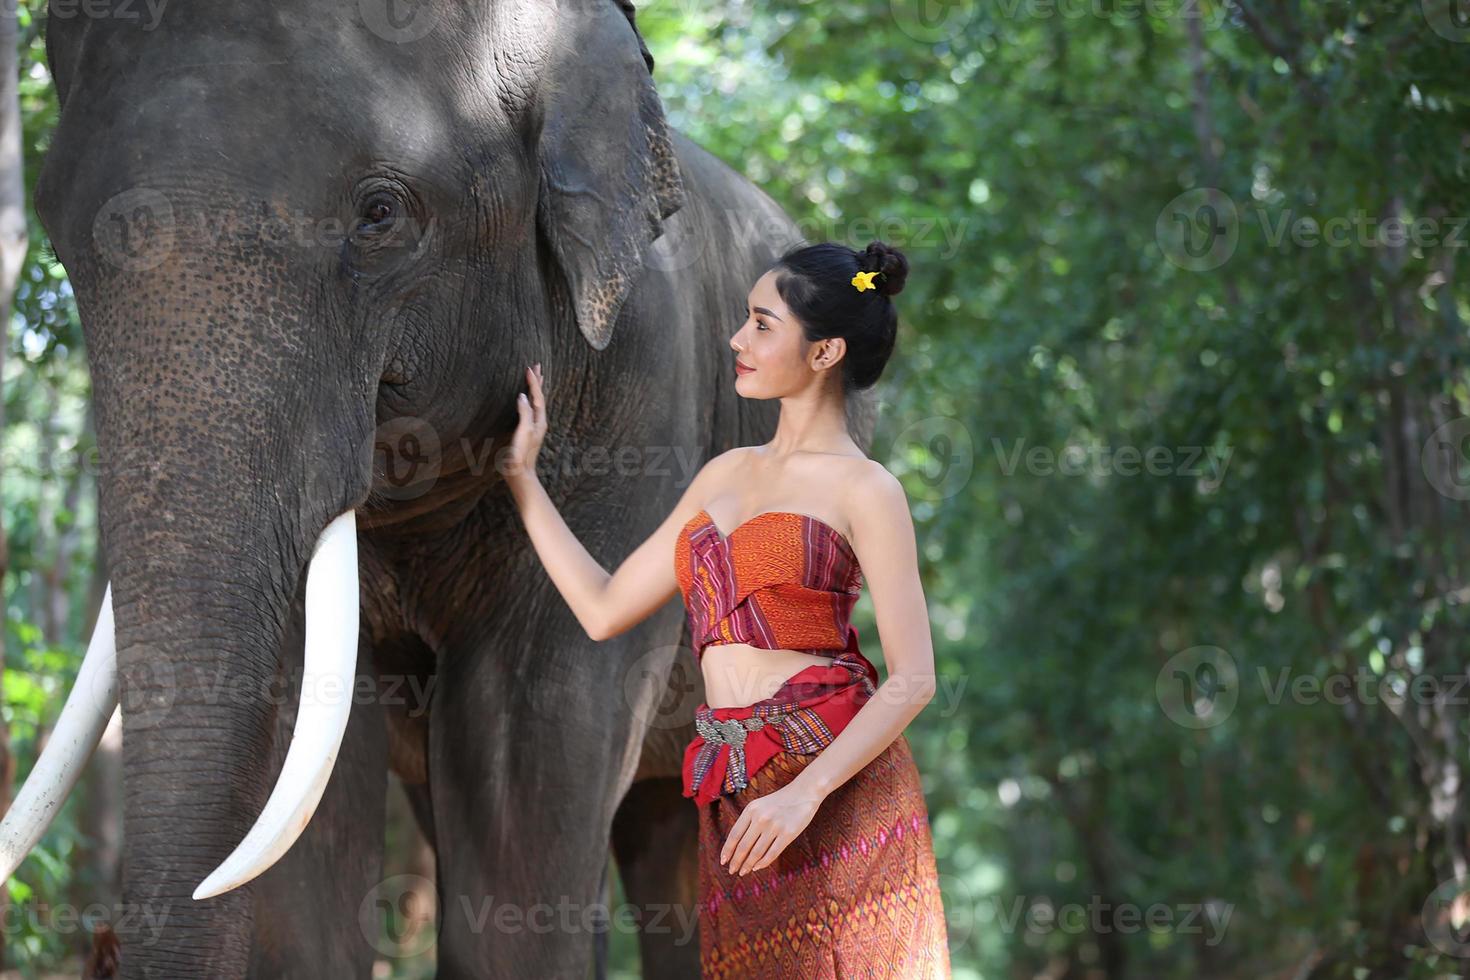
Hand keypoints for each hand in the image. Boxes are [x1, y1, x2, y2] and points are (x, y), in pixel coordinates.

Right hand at [506, 363, 545, 487]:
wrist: (519, 472)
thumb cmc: (520, 454)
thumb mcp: (523, 432)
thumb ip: (524, 413)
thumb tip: (523, 395)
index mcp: (539, 420)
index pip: (537, 396)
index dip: (533, 382)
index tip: (529, 368)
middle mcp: (539, 422)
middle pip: (540, 396)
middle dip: (538, 381)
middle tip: (537, 365)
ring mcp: (534, 426)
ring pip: (536, 402)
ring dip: (535, 388)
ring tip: (535, 377)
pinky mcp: (527, 430)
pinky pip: (530, 409)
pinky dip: (530, 399)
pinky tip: (526, 399)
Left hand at [720, 783, 823, 875]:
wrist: (803, 793)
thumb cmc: (779, 801)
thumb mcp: (759, 805)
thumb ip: (748, 821)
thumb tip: (736, 846)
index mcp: (751, 809)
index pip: (734, 834)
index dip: (727, 850)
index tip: (723, 861)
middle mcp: (761, 818)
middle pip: (744, 846)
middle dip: (736, 861)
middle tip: (732, 870)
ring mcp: (775, 826)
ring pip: (756, 852)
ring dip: (748, 865)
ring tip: (744, 871)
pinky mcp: (788, 834)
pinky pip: (772, 853)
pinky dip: (763, 863)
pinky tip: (757, 867)